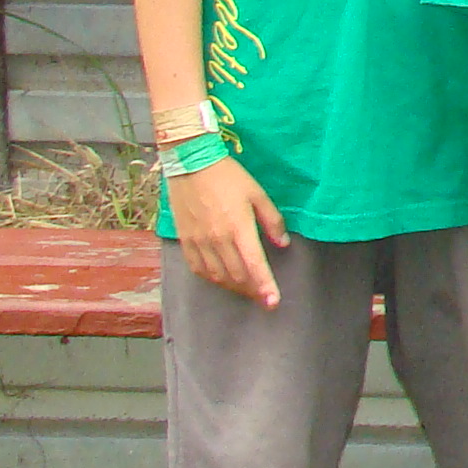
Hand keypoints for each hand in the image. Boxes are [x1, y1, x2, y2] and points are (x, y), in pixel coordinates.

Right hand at [171, 157, 288, 308]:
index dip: (265, 286)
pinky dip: (213, 279)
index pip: (254, 265)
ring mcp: (199, 242)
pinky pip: (198, 269)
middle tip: (265, 299)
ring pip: (217, 276)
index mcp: (238, 228)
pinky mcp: (185, 241)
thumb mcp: (257, 194)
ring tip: (247, 291)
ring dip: (234, 288)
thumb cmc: (229, 177)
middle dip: (253, 291)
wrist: (191, 164)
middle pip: (236, 276)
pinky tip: (222, 279)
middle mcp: (217, 240)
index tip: (273, 302)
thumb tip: (283, 243)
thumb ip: (272, 221)